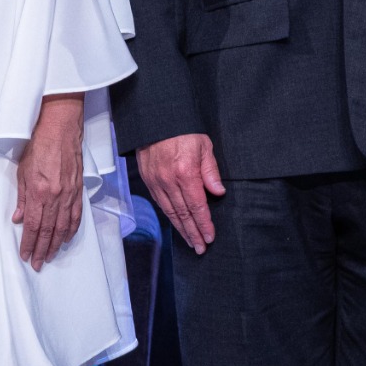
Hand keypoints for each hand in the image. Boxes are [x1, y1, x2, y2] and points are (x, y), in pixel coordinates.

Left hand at [14, 94, 85, 269]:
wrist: (61, 128)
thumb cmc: (38, 145)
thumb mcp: (22, 171)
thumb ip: (21, 197)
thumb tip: (18, 218)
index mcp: (38, 192)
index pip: (32, 225)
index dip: (28, 243)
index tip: (25, 256)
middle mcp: (55, 196)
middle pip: (48, 230)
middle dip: (41, 249)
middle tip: (38, 264)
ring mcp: (69, 194)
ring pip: (63, 226)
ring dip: (56, 244)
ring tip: (50, 255)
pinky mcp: (78, 189)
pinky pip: (76, 215)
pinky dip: (71, 229)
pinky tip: (66, 238)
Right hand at [136, 132, 225, 254]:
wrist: (156, 117)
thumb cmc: (182, 129)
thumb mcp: (204, 145)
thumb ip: (210, 171)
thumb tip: (218, 192)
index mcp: (185, 173)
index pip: (197, 206)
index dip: (204, 224)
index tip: (209, 237)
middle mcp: (168, 181)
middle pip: (182, 214)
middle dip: (193, 233)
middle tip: (200, 247)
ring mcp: (155, 181)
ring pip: (169, 211)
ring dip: (180, 228)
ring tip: (190, 241)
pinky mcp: (147, 179)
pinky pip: (159, 202)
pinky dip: (168, 215)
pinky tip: (175, 222)